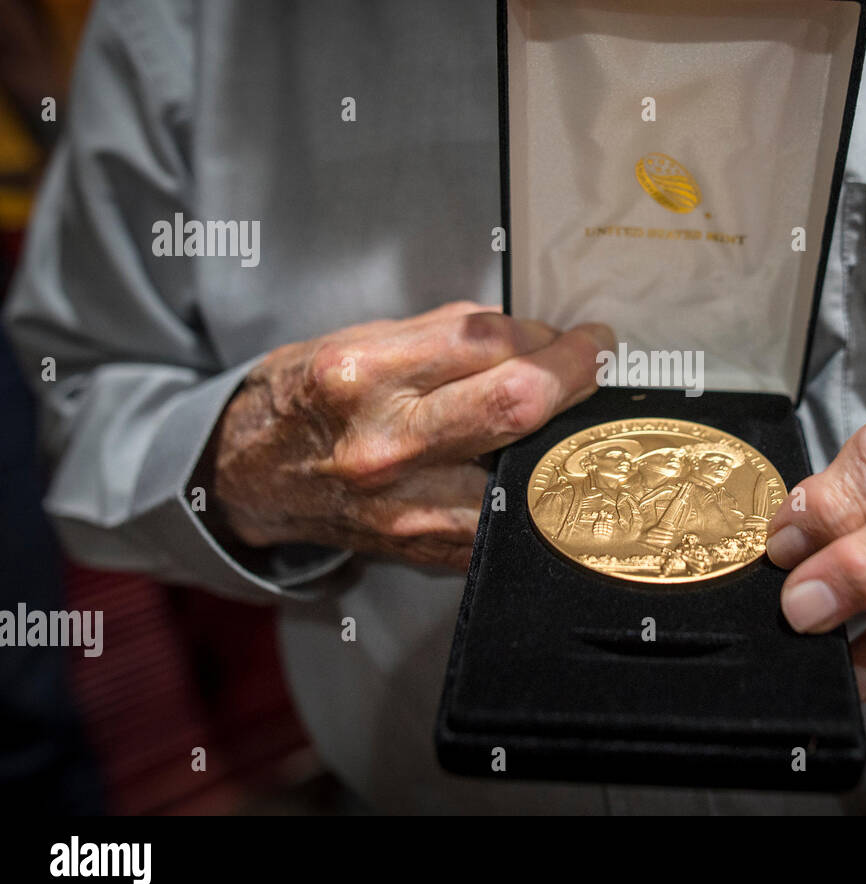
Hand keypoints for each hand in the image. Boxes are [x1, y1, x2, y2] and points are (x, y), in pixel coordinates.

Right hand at [211, 301, 612, 570]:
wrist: (251, 476)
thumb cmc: (310, 398)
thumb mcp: (364, 341)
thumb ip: (451, 335)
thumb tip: (535, 336)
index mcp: (363, 377)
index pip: (489, 343)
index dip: (548, 336)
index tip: (577, 334)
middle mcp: (384, 446)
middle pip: (517, 407)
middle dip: (576, 374)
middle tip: (596, 359)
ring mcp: (407, 508)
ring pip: (527, 468)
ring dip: (562, 435)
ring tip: (567, 413)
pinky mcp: (426, 549)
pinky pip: (508, 515)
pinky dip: (535, 485)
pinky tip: (537, 462)